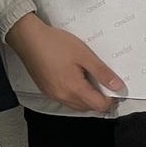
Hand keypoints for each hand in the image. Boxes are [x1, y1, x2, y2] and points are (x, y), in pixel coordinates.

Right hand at [5, 12, 122, 112]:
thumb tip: (118, 87)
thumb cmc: (55, 43)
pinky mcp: (44, 89)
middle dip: (99, 100)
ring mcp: (52, 94)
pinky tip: (74, 81)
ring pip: (76, 106)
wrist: (27, 37)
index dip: (111, 99)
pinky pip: (65, 100)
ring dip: (86, 99)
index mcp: (74, 89)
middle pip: (88, 108)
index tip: (113, 86)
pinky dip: (74, 96)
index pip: (99, 106)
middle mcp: (62, 97)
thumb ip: (102, 72)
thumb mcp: (83, 54)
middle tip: (103, 82)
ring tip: (89, 81)